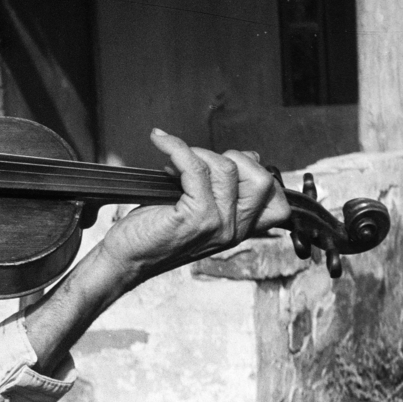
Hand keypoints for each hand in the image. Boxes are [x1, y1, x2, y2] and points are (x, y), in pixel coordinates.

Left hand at [19, 128, 293, 374]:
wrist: (125, 259)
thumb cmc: (154, 234)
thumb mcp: (198, 212)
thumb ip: (221, 191)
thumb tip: (245, 156)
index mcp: (238, 230)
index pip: (277, 203)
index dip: (256, 172)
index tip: (223, 162)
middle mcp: (233, 230)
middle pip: (262, 180)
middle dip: (231, 158)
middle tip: (199, 160)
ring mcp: (217, 224)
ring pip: (226, 168)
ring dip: (198, 153)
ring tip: (173, 161)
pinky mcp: (195, 217)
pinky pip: (196, 168)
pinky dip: (177, 148)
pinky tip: (161, 142)